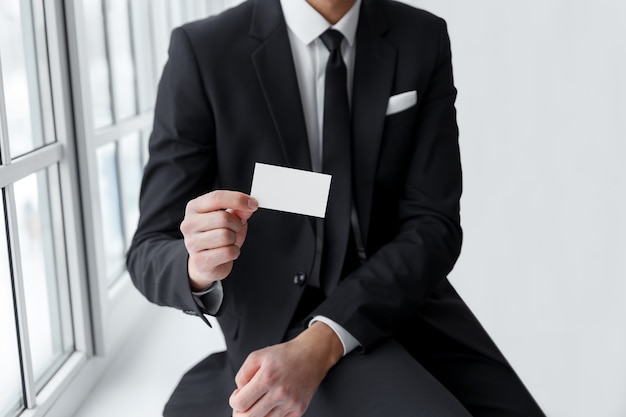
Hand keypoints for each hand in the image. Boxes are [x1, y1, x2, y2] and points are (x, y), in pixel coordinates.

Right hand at [180, 190, 257, 289]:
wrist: (208, 262)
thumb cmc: (218, 236)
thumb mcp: (230, 219)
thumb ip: (239, 210)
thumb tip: (250, 204)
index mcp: (194, 207)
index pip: (217, 198)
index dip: (238, 199)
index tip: (254, 204)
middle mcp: (189, 224)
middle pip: (223, 218)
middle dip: (236, 224)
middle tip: (235, 229)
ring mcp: (192, 243)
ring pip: (226, 236)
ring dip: (234, 239)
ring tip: (228, 242)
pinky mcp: (199, 260)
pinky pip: (227, 252)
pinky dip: (234, 252)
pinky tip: (226, 252)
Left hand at [229, 322, 343, 416]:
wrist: (312, 355)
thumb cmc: (285, 355)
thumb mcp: (258, 356)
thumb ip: (242, 375)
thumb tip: (239, 393)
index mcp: (267, 378)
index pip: (240, 403)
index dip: (234, 401)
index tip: (238, 395)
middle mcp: (279, 393)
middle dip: (240, 414)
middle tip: (242, 406)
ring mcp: (290, 404)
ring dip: (256, 415)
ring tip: (256, 404)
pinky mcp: (299, 410)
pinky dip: (271, 416)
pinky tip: (270, 406)